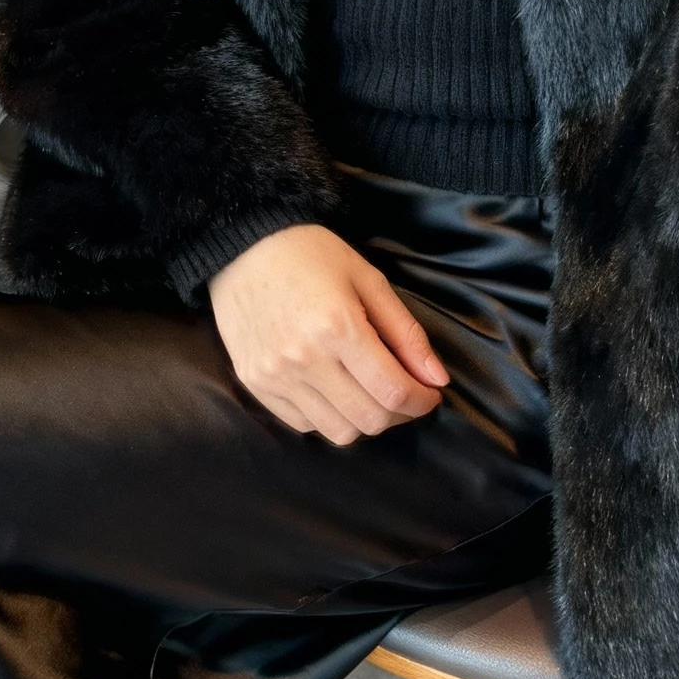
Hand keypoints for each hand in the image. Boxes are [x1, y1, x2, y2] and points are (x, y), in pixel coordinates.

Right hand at [209, 223, 448, 446]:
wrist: (241, 246)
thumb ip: (406, 332)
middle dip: (400, 414)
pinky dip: (328, 417)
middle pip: (370, 420)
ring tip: (370, 394)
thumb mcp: (368, 279)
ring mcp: (275, 376)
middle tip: (405, 393)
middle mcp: (304, 359)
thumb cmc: (310, 254)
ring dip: (365, 420)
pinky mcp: (254, 384)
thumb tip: (437, 378)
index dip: (423, 401)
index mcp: (338, 327)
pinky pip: (304, 425)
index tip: (431, 393)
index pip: (394, 391)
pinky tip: (334, 390)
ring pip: (338, 432)